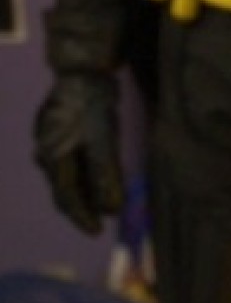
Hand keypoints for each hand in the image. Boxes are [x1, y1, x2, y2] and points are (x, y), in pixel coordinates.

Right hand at [33, 73, 123, 235]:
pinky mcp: (59, 133)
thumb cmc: (92, 104)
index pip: (67, 198)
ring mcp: (50, 143)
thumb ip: (106, 174)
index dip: (82, 217)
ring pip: (69, 176)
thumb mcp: (103, 139)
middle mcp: (46, 155)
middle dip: (84, 207)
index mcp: (52, 160)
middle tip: (102, 222)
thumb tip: (112, 209)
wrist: (82, 70)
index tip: (97, 232)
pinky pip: (72, 162)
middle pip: (66, 189)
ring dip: (86, 191)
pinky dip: (86, 174)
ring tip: (103, 204)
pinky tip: (99, 177)